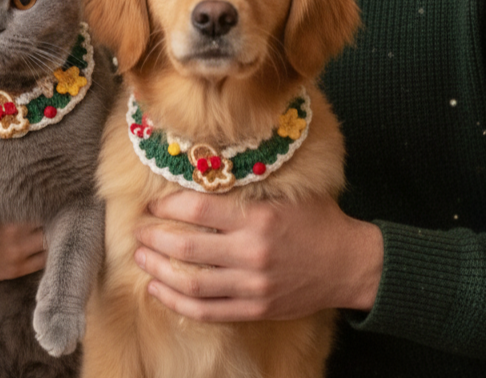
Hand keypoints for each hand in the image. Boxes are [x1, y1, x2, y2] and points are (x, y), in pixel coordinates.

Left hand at [133, 191, 382, 321]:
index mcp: (257, 218)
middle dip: (153, 239)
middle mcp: (252, 253)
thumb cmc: (315, 222)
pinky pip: (208, 311)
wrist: (349, 264)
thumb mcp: (285, 194)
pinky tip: (159, 290)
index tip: (151, 205)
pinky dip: (178, 302)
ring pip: (191, 283)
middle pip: (187, 248)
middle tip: (137, 232)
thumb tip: (201, 174)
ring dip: (158, 271)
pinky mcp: (256, 309)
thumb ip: (245, 188)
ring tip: (141, 259)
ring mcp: (253, 286)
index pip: (198, 209)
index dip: (167, 206)